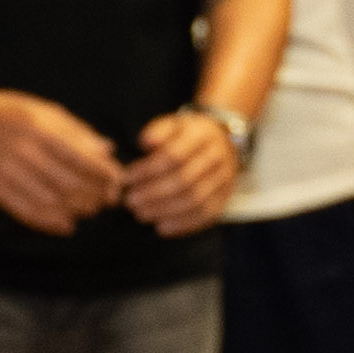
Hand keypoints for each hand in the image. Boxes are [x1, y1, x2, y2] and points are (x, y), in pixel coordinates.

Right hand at [0, 80, 121, 235]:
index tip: (117, 181)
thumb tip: (107, 150)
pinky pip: (25, 211)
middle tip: (108, 200)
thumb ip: (76, 131)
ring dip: (76, 210)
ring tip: (90, 211)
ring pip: (50, 200)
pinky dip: (49, 222)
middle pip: (68, 183)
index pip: (81, 158)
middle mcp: (23, 151)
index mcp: (39, 129)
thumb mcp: (45, 111)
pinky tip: (66, 225)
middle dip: (94, 195)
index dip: (104, 174)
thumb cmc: (10, 112)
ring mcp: (6, 171)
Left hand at [122, 107, 244, 236]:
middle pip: (184, 180)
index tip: (127, 178)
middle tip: (130, 201)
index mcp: (202, 135)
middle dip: (153, 193)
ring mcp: (225, 179)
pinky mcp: (226, 198)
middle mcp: (217, 157)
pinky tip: (161, 228)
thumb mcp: (174, 124)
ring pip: (195, 200)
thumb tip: (145, 143)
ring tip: (140, 214)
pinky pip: (206, 215)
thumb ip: (158, 132)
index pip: (174, 155)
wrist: (223, 142)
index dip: (148, 169)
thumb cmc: (188, 136)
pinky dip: (182, 224)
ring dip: (164, 210)